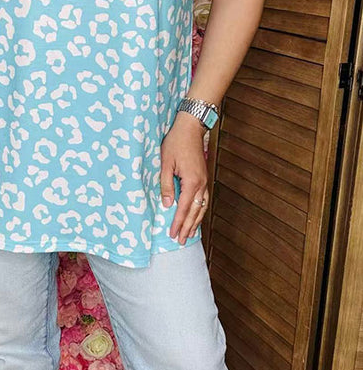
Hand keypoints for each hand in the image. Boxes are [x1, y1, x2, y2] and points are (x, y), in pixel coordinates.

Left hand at [160, 111, 208, 243]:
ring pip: (202, 207)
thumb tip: (168, 204)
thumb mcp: (165, 162)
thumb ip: (166, 184)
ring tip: (189, 234)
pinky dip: (200, 211)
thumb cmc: (176, 142)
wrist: (191, 128)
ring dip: (196, 222)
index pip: (184, 208)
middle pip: (195, 211)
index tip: (173, 234)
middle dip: (188, 227)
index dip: (178, 223)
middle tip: (181, 241)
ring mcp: (204, 181)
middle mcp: (201, 184)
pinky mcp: (203, 178)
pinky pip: (204, 200)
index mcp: (191, 181)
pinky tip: (196, 217)